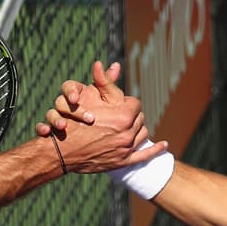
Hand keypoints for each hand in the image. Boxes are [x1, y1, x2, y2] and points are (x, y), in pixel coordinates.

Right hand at [33, 60, 121, 137]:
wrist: (98, 142)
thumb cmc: (105, 117)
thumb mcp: (111, 100)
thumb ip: (109, 84)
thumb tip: (116, 64)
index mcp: (77, 94)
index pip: (68, 87)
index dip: (70, 91)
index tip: (75, 99)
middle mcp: (66, 105)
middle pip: (60, 101)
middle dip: (71, 109)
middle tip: (89, 119)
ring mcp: (58, 119)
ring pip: (51, 114)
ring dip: (55, 119)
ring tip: (63, 126)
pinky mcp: (52, 134)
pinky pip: (41, 128)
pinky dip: (42, 128)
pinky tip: (46, 132)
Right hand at [38, 60, 166, 172]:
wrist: (62, 151)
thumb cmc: (73, 121)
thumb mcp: (89, 97)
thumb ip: (105, 82)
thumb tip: (113, 64)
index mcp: (123, 115)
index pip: (134, 103)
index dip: (125, 102)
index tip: (116, 104)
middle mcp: (128, 132)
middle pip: (139, 118)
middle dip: (131, 115)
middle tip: (121, 115)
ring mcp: (126, 148)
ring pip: (142, 134)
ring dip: (138, 129)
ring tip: (131, 127)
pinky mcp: (123, 161)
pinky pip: (145, 155)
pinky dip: (157, 150)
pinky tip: (164, 145)